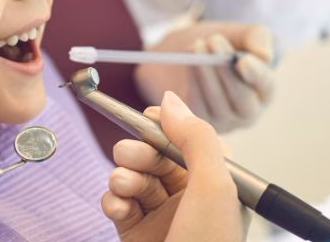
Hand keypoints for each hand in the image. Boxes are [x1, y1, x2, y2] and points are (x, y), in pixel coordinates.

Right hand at [101, 91, 246, 241]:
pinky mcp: (137, 231)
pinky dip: (112, 201)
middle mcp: (190, 197)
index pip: (189, 139)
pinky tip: (118, 207)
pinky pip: (117, 202)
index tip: (148, 117)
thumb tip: (170, 101)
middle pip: (155, 155)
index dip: (166, 126)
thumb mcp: (214, 188)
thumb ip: (196, 139)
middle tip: (129, 155)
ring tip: (123, 186)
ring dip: (122, 176)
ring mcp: (162, 215)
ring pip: (133, 176)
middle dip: (137, 151)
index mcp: (217, 183)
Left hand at [135, 22, 274, 132]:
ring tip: (198, 45)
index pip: (266, 86)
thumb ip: (257, 38)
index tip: (242, 60)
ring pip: (217, 104)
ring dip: (206, 73)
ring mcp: (223, 121)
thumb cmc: (221, 43)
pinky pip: (196, 107)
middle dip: (226, 71)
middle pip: (242, 101)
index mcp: (264, 90)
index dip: (256, 75)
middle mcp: (248, 112)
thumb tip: (264, 56)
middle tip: (213, 40)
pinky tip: (188, 61)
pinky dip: (192, 82)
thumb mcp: (240, 33)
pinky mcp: (198, 122)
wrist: (187, 53)